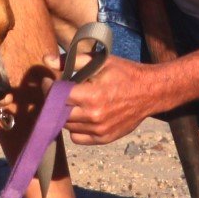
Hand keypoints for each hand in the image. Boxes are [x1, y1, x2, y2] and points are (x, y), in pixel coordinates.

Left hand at [42, 52, 169, 144]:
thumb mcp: (101, 61)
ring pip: (67, 126)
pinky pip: (78, 138)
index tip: (49, 81)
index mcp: (91, 96)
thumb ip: (72, 60)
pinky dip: (76, 128)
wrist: (151, 92)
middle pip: (59, 113)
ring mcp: (99, 130)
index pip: (57, 96)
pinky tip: (81, 116)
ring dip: (65, 114)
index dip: (49, 87)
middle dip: (54, 101)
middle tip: (57, 92)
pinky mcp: (104, 138)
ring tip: (72, 103)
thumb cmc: (126, 74)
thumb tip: (47, 59)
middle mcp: (94, 116)